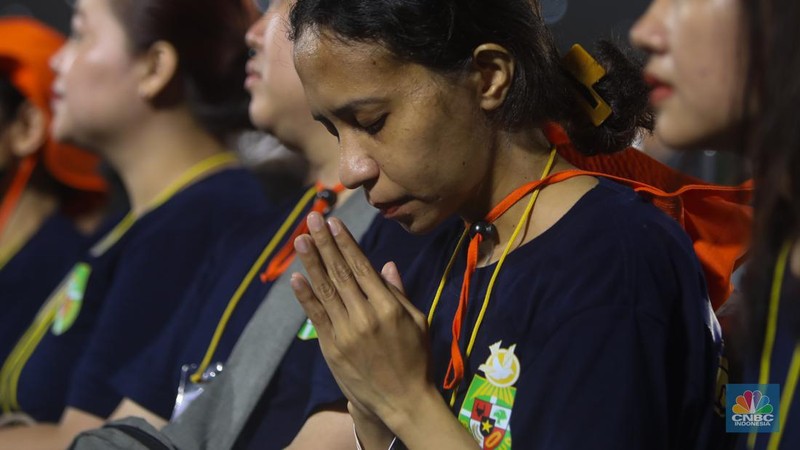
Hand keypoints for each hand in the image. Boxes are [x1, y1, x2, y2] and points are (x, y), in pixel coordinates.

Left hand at [290, 212, 432, 422]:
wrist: (403, 401)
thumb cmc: (416, 358)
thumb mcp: (417, 321)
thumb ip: (398, 292)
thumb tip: (385, 264)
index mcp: (389, 307)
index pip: (362, 267)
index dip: (346, 243)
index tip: (334, 222)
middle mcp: (365, 316)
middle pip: (340, 272)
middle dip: (325, 243)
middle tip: (312, 219)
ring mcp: (346, 332)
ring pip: (326, 290)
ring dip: (311, 262)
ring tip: (301, 239)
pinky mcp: (332, 348)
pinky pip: (316, 317)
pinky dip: (305, 296)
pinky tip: (296, 277)